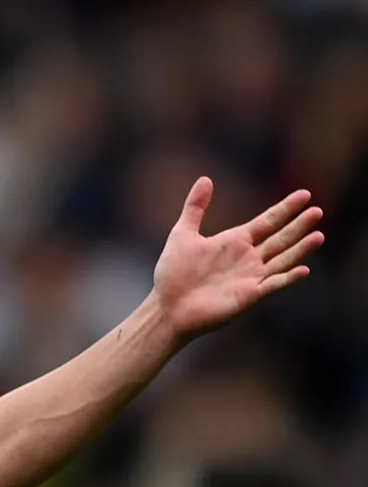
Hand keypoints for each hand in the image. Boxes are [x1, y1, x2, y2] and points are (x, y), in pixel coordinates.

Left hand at [152, 177, 322, 342]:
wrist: (166, 307)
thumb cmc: (172, 273)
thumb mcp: (182, 234)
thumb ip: (195, 207)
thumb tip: (205, 179)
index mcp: (235, 241)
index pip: (268, 221)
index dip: (286, 208)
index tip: (305, 194)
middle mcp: (248, 258)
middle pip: (280, 238)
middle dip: (299, 225)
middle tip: (317, 211)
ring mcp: (251, 277)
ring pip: (283, 260)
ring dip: (300, 249)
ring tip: (318, 235)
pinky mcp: (248, 296)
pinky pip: (272, 285)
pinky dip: (288, 279)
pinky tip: (303, 269)